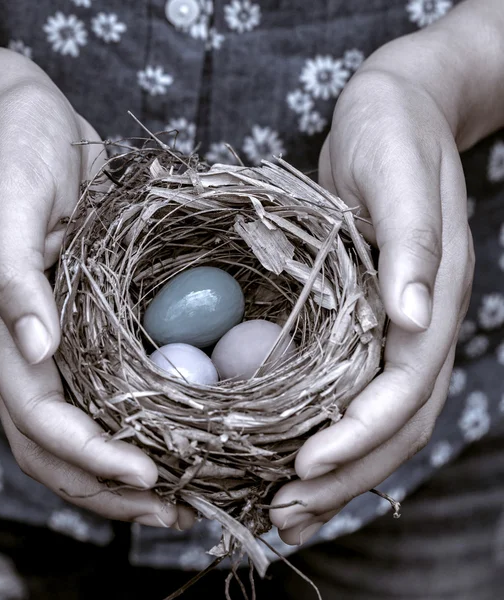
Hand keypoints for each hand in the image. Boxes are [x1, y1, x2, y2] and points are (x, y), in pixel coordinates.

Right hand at [0, 48, 192, 529]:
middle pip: (58, 444)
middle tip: (176, 512)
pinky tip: (178, 435)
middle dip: (111, 487)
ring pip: (84, 427)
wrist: (24, 119)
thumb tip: (37, 348)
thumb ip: (12, 272)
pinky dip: (140, 423)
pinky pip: (108, 387)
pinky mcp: (87, 319)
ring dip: (126, 471)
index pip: (42, 417)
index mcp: (9, 322)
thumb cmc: (15, 147)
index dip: (90, 457)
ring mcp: (60, 335)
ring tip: (183, 495)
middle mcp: (33, 342)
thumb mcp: (9, 196)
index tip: (149, 478)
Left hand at [270, 45, 473, 543]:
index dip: (357, 436)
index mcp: (430, 300)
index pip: (402, 390)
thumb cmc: (394, 134)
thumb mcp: (398, 175)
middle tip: (285, 513)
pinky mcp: (361, 319)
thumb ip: (411, 246)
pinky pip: (346, 389)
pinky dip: (318, 429)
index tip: (304, 467)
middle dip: (341, 475)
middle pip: (390, 425)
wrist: (395, 111)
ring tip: (282, 506)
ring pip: (371, 420)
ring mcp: (391, 327)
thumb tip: (412, 319)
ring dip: (332, 470)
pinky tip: (284, 449)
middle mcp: (414, 326)